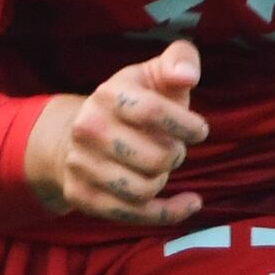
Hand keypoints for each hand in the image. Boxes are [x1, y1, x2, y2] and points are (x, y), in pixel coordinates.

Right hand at [27, 38, 207, 227]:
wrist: (75, 136)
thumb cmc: (132, 103)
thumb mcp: (154, 74)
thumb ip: (179, 59)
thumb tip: (186, 75)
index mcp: (108, 94)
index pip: (153, 111)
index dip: (186, 125)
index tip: (199, 130)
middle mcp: (88, 129)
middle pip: (155, 158)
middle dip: (174, 155)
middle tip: (172, 149)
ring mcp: (81, 165)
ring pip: (145, 189)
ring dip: (163, 180)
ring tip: (159, 167)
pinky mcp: (82, 196)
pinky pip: (135, 215)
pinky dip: (170, 212)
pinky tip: (188, 201)